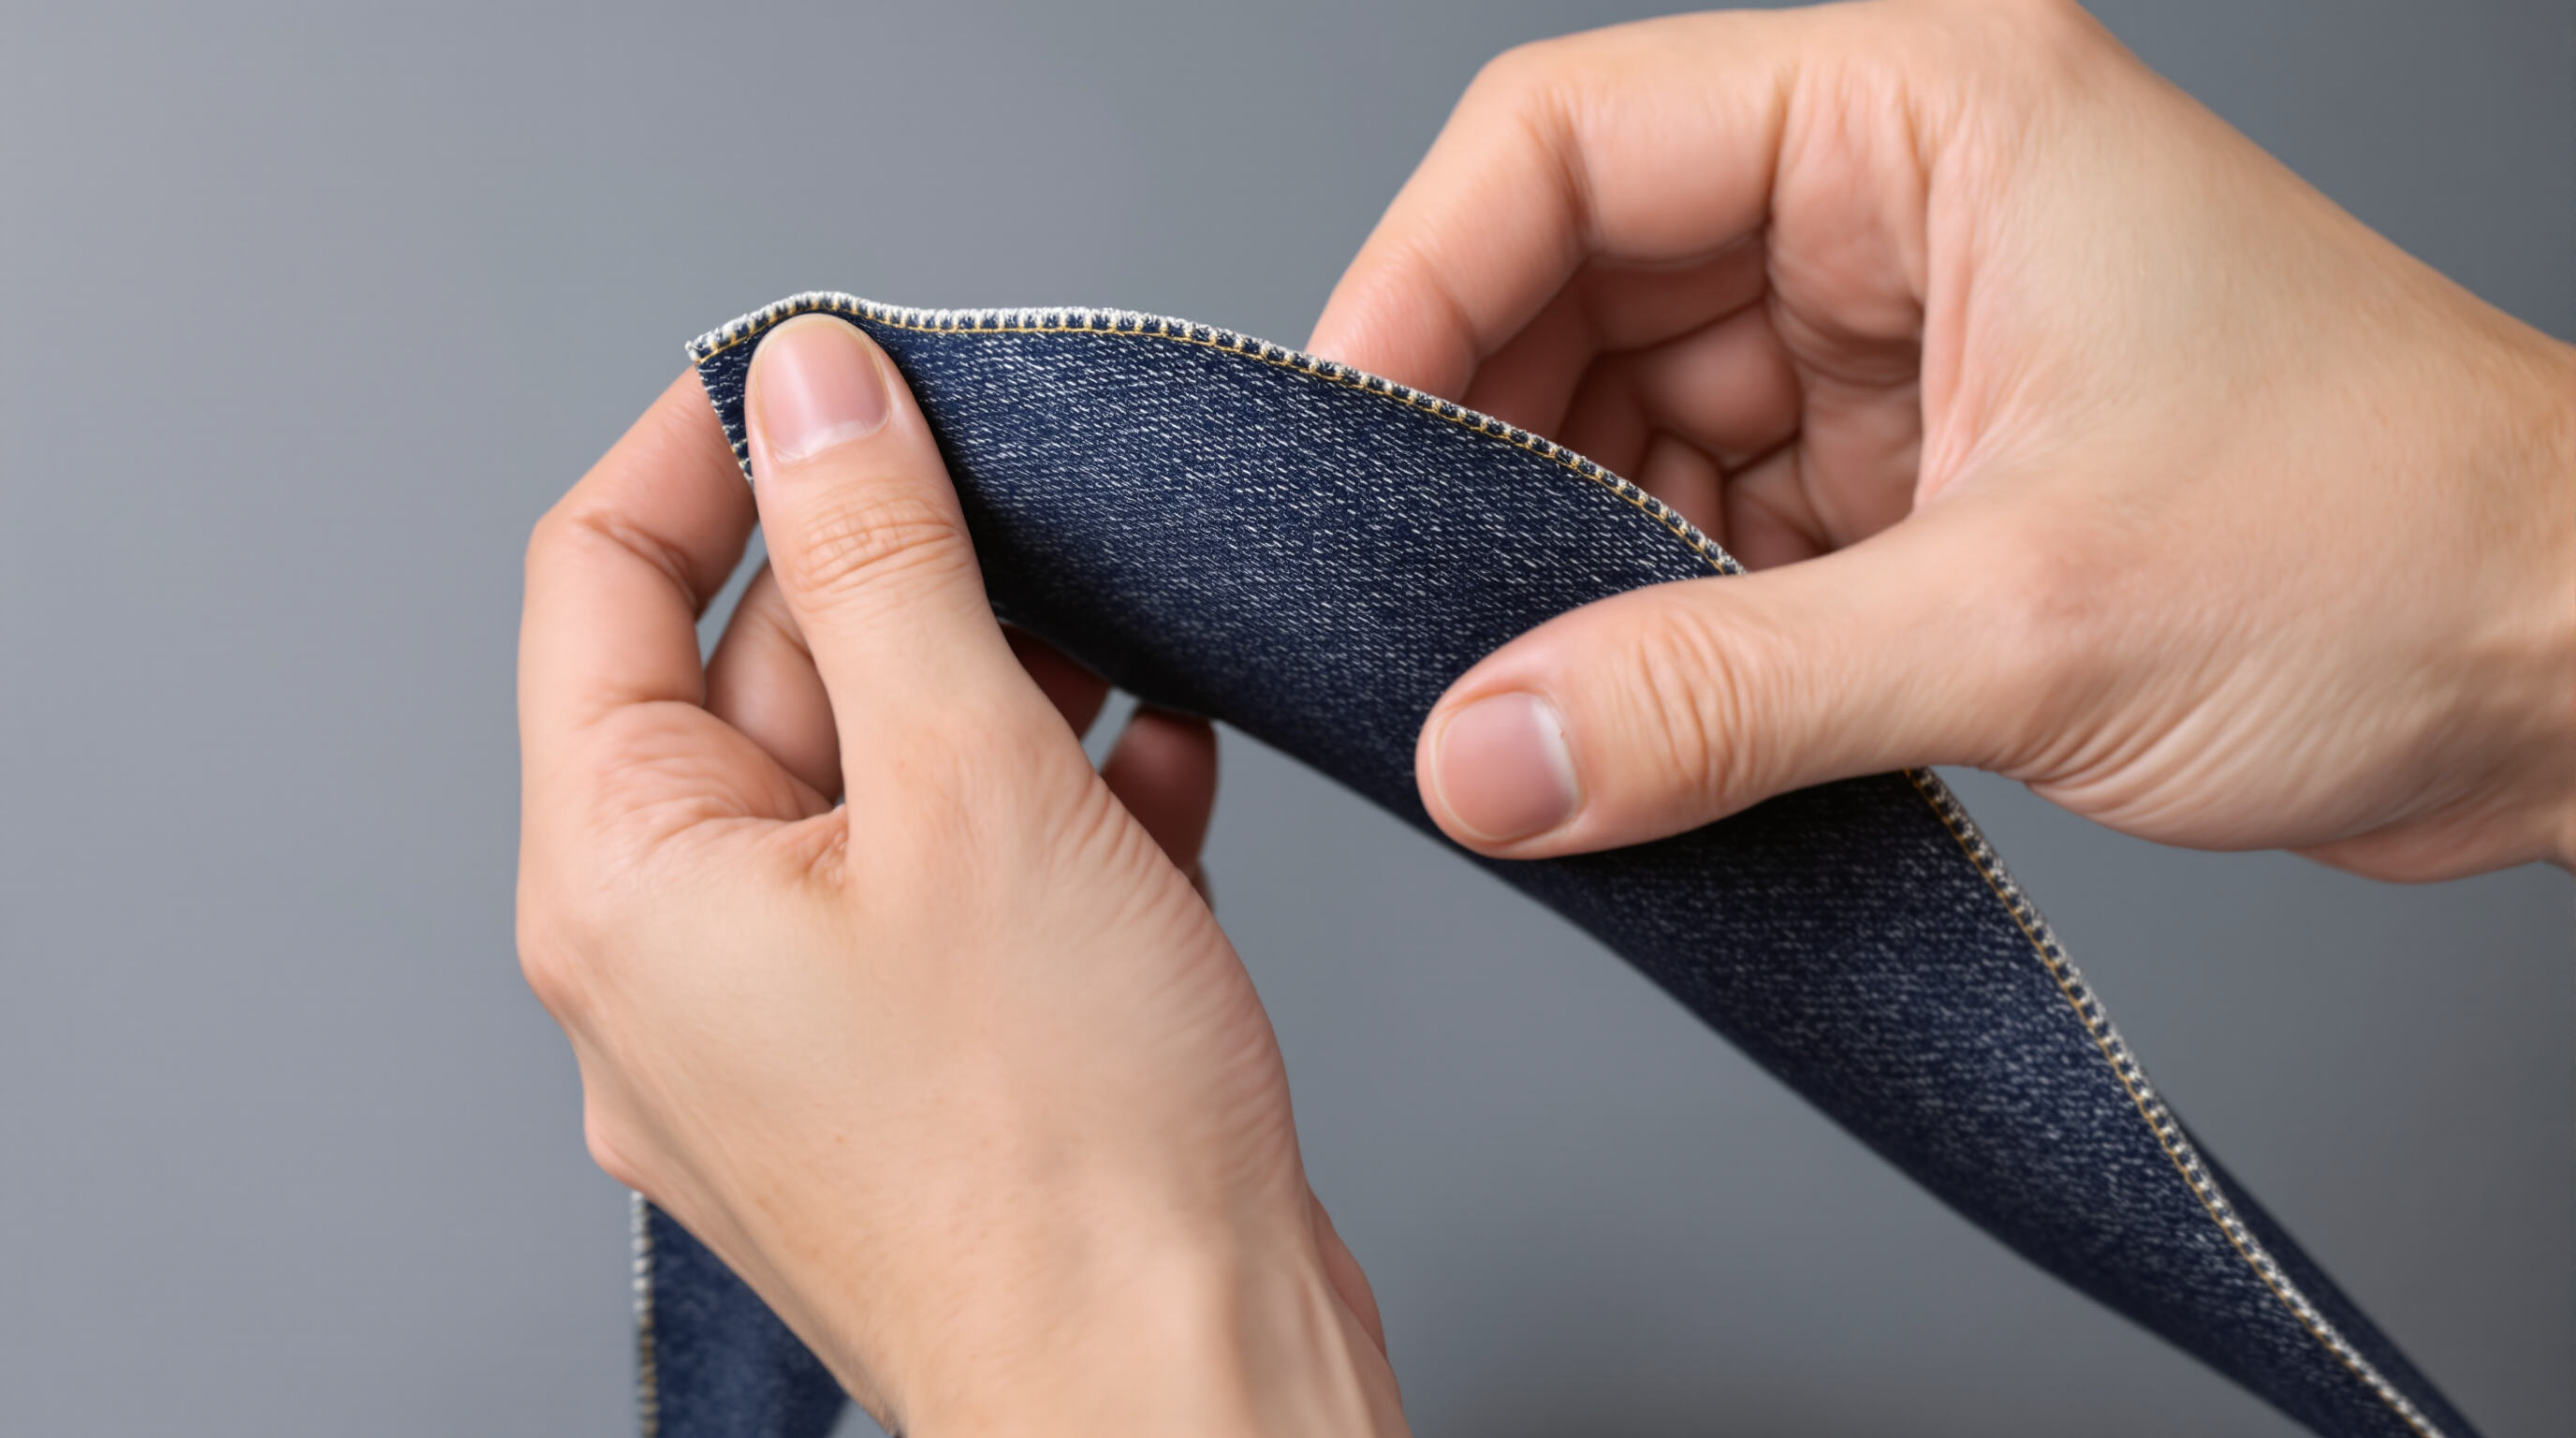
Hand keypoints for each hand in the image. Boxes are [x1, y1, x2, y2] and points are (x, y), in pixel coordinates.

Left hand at [517, 316, 1402, 1436]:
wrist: (1183, 1393)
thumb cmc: (1063, 1165)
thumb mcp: (970, 789)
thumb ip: (884, 564)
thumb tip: (812, 389)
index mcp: (627, 886)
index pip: (603, 580)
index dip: (707, 448)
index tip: (821, 369)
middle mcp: (687, 962)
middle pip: (758, 676)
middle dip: (902, 572)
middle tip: (1030, 491)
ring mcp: (809, 1021)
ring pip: (879, 777)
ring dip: (1000, 685)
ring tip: (1125, 630)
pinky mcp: (931, 1061)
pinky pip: (958, 881)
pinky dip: (1051, 804)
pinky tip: (1159, 770)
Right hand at [1311, 0, 2575, 880]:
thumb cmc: (2402, 545)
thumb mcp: (2024, 622)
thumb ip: (1721, 693)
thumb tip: (1486, 756)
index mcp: (1923, 120)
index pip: (1569, 143)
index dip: (1421, 285)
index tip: (1343, 446)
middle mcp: (1890, 210)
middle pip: (1574, 286)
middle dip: (1488, 452)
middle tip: (1417, 611)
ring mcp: (1893, 348)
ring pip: (1624, 424)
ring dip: (1566, 558)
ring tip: (1535, 688)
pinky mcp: (1904, 482)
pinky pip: (1701, 533)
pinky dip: (1651, 623)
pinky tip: (1631, 712)